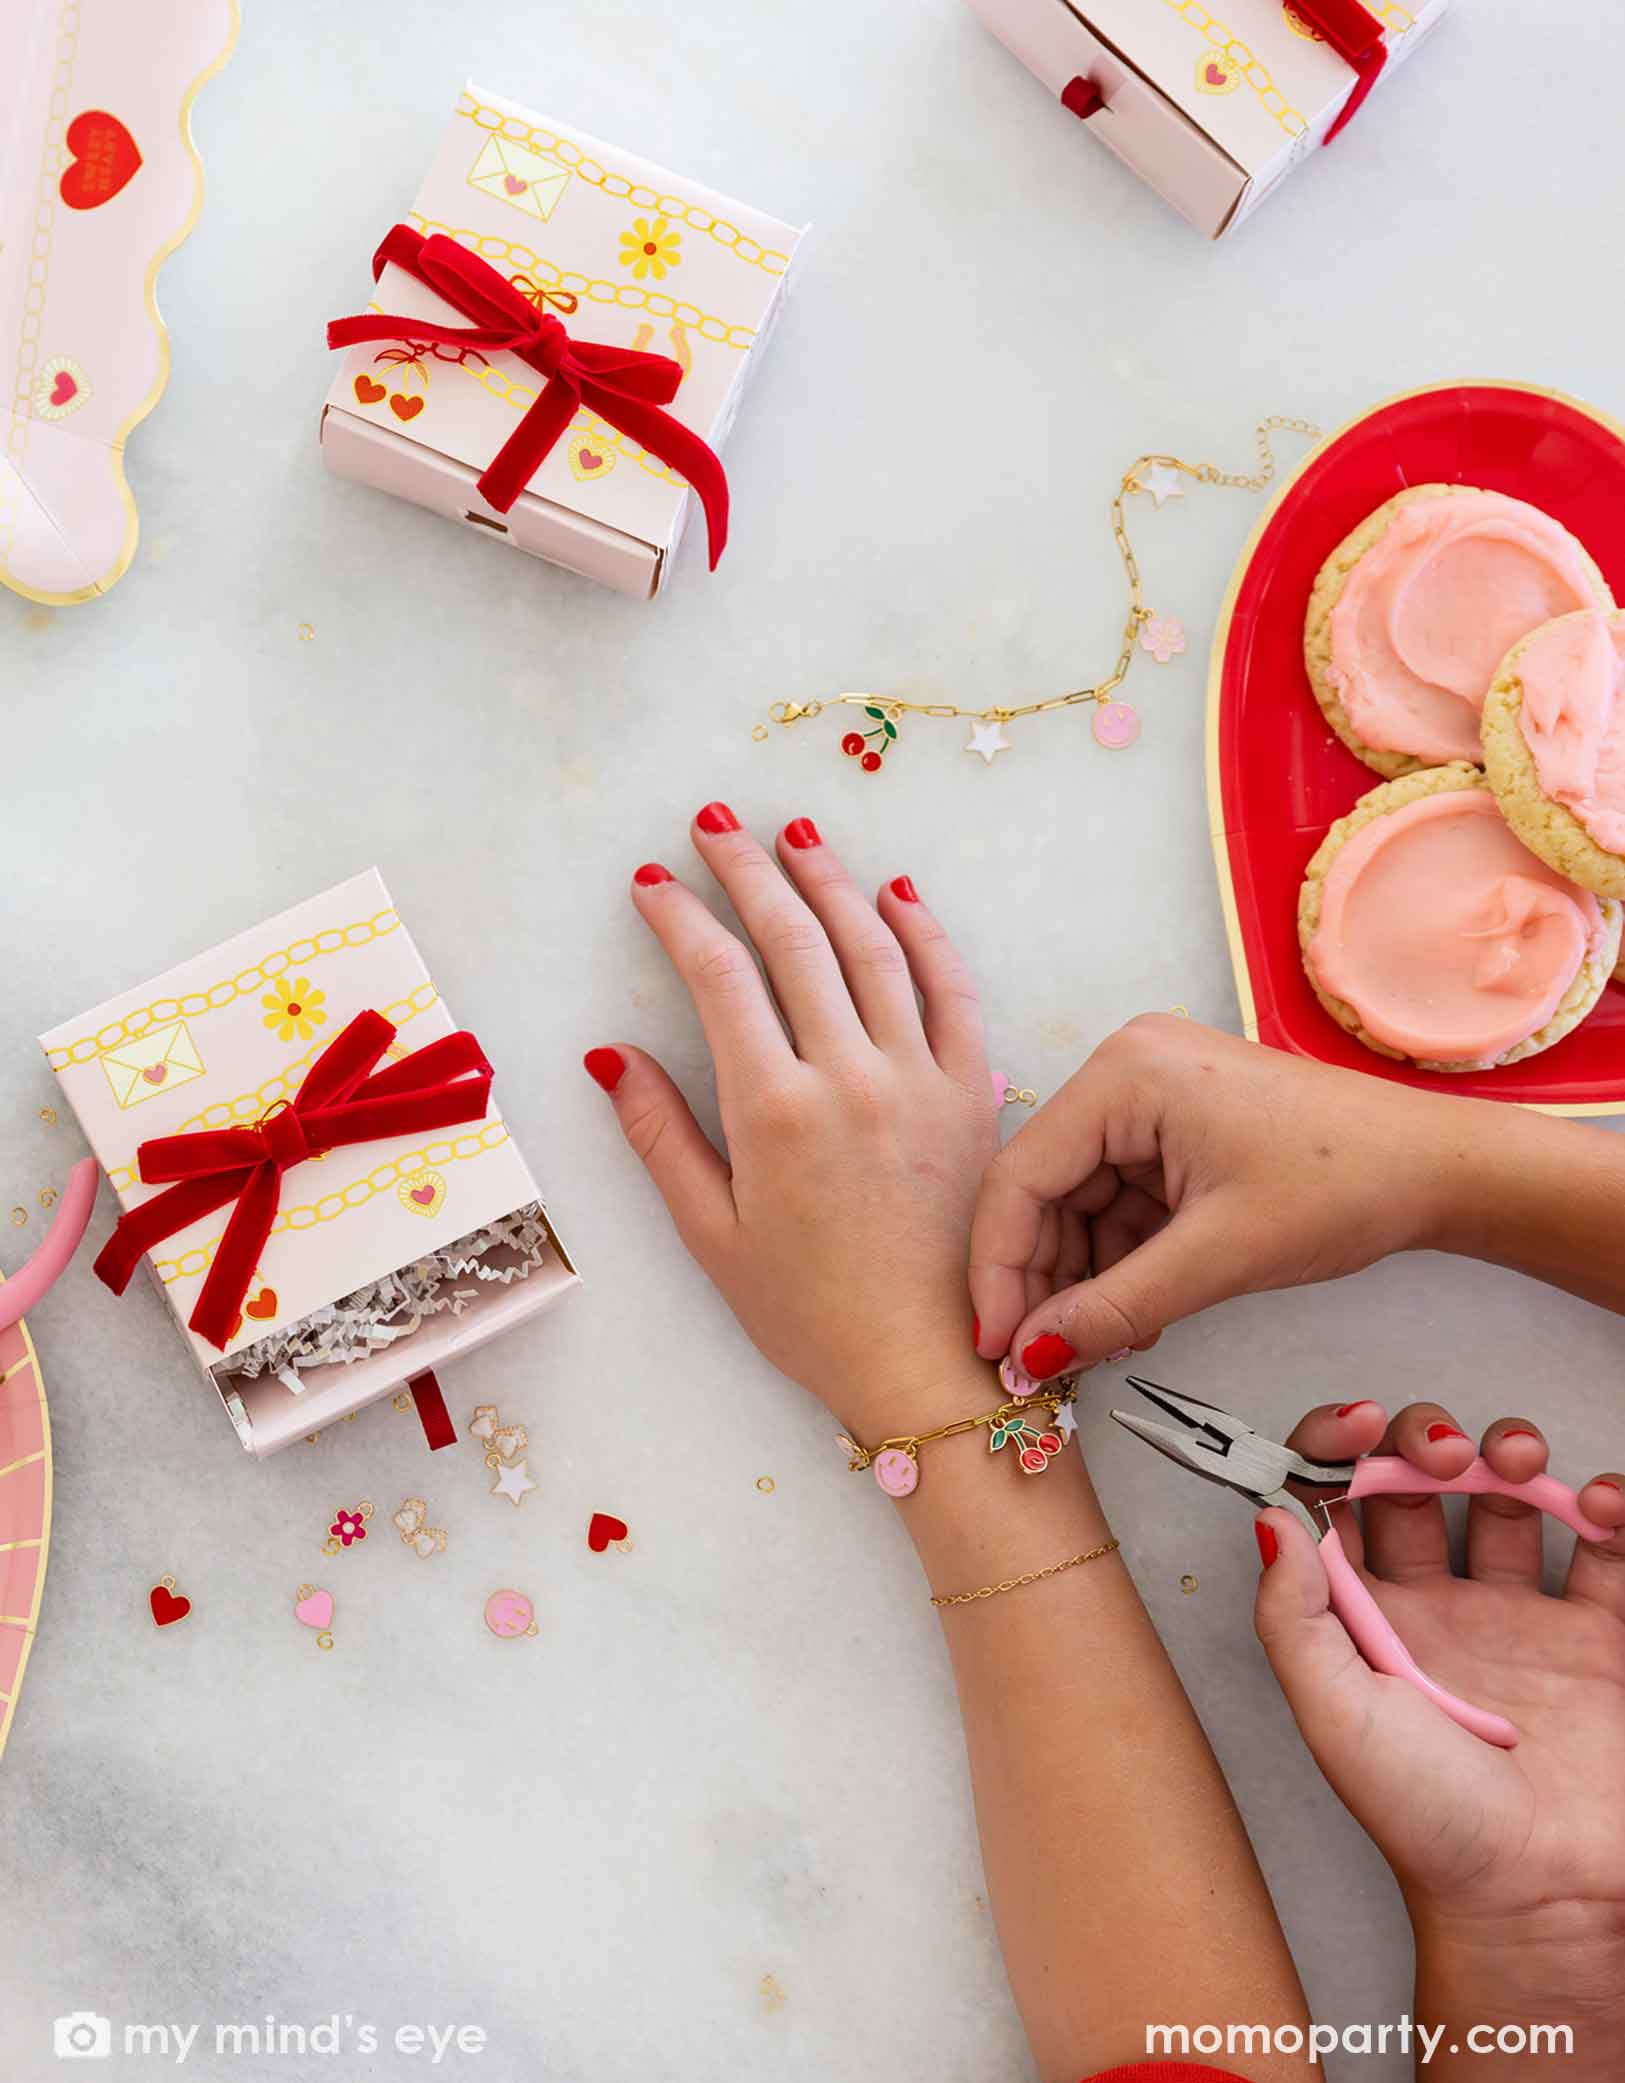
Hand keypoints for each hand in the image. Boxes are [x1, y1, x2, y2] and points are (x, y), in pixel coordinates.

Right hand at [584, 809, 996, 1433]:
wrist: (927, 1362)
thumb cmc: (810, 1312)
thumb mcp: (712, 1235)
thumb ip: (661, 1137)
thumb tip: (609, 1055)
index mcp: (775, 1111)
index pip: (719, 976)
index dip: (680, 918)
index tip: (652, 882)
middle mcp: (850, 1076)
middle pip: (794, 938)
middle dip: (746, 868)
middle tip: (714, 822)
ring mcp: (920, 1077)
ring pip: (872, 945)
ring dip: (829, 877)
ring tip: (793, 830)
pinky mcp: (973, 1092)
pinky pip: (951, 989)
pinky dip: (924, 931)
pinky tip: (897, 891)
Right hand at [969, 1014, 1464, 1377]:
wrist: (1438, 1169)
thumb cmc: (1344, 1186)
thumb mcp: (1221, 1256)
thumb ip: (1116, 1306)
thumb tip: (1032, 1357)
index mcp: (1125, 1072)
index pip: (1022, 1176)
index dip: (999, 1268)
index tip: (995, 1346)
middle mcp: (1125, 1069)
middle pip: (1044, 1188)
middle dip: (1043, 1278)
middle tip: (1041, 1361)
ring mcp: (1150, 1095)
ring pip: (1079, 1201)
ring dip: (1084, 1277)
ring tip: (1099, 1345)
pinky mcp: (1176, 1126)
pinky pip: (1121, 1199)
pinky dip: (1121, 1259)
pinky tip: (1134, 1315)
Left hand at [1253, 1400, 1624, 2061]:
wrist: (1548, 1900)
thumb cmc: (1431, 1823)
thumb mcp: (1334, 1716)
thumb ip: (1294, 1614)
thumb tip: (1267, 1515)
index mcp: (1364, 1619)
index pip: (1335, 1504)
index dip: (1337, 1450)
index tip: (1355, 1424)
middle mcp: (1437, 1606)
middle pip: (1418, 1483)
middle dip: (1422, 1439)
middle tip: (1439, 1447)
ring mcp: (1520, 1617)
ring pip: (1507, 1495)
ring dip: (1506, 1449)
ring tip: (1515, 1457)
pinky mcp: (1600, 1636)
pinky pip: (1604, 1544)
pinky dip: (1603, 1500)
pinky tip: (1593, 1501)